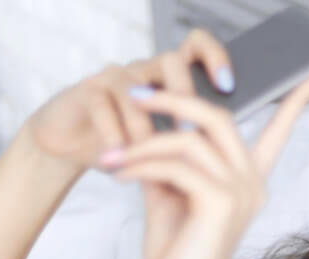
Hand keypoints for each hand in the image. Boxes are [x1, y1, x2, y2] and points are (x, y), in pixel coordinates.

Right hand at [24, 29, 234, 169]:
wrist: (72, 149)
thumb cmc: (128, 146)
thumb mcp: (166, 147)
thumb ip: (194, 139)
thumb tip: (237, 148)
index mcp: (170, 78)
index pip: (198, 47)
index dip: (215, 56)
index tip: (228, 86)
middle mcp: (145, 70)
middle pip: (171, 62)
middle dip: (184, 97)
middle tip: (190, 137)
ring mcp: (115, 76)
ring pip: (137, 90)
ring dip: (144, 129)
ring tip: (150, 161)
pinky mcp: (87, 90)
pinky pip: (103, 105)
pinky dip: (112, 134)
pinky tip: (118, 158)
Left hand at [106, 68, 308, 258]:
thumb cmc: (175, 255)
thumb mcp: (173, 196)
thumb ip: (172, 159)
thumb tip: (153, 120)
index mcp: (250, 181)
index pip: (279, 131)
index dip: (295, 99)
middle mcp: (254, 183)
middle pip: (219, 115)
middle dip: (174, 99)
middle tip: (133, 93)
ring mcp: (243, 192)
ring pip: (190, 139)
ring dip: (144, 142)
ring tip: (113, 157)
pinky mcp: (222, 203)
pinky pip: (176, 164)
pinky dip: (141, 164)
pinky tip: (120, 173)